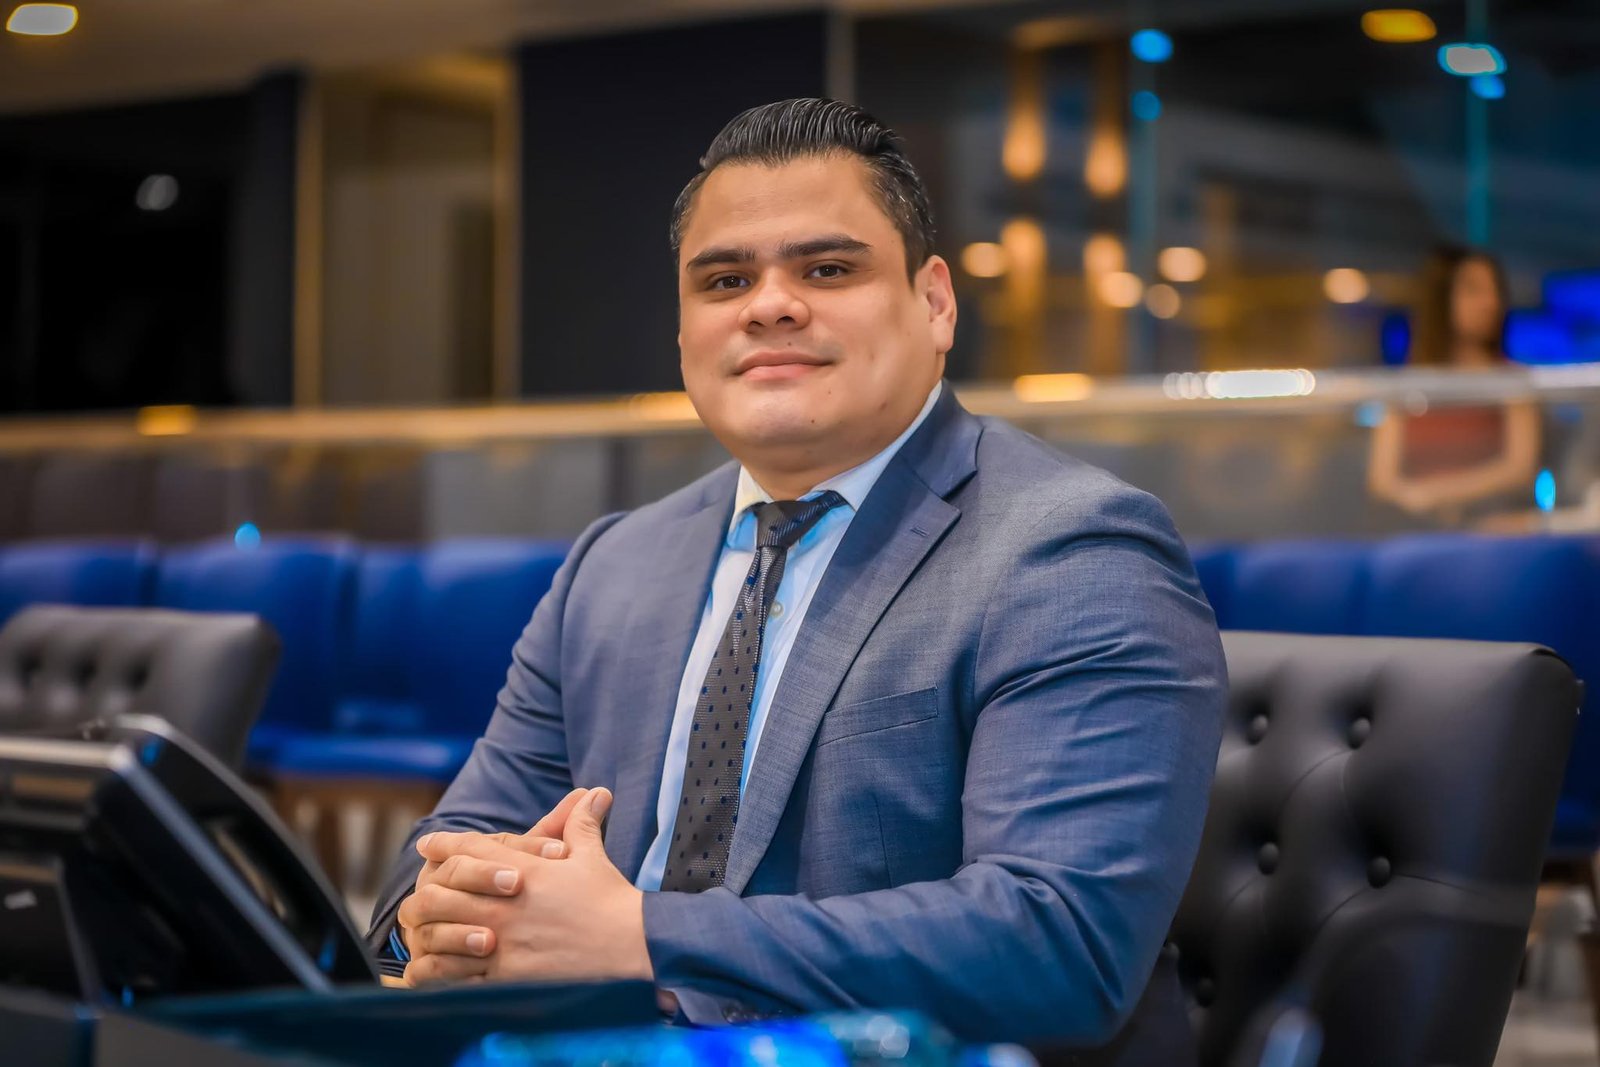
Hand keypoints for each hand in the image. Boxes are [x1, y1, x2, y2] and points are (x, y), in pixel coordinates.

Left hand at [400, 788, 650, 987]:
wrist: (632, 947)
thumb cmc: (612, 902)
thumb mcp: (591, 856)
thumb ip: (581, 824)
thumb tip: (594, 793)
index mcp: (522, 870)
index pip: (469, 849)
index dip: (443, 844)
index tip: (428, 845)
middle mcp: (504, 904)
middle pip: (441, 890)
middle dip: (425, 891)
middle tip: (417, 895)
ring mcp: (501, 942)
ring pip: (439, 933)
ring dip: (425, 933)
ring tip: (416, 935)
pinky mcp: (503, 977)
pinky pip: (453, 975)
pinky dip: (435, 973)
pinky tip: (427, 972)